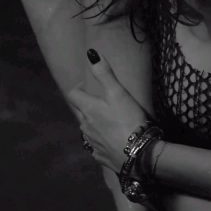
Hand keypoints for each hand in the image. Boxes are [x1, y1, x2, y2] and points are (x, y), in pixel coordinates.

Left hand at [67, 49, 150, 172]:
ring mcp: (91, 143)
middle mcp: (85, 126)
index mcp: (88, 109)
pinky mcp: (99, 157)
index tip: (88, 85)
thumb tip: (90, 53)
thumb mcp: (118, 93)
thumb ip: (104, 73)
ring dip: (92, 123)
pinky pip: (95, 146)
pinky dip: (100, 140)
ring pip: (86, 130)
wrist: (137, 154)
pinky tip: (110, 140)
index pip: (73, 94)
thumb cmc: (128, 120)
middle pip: (79, 112)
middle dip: (86, 106)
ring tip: (107, 120)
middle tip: (100, 102)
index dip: (79, 87)